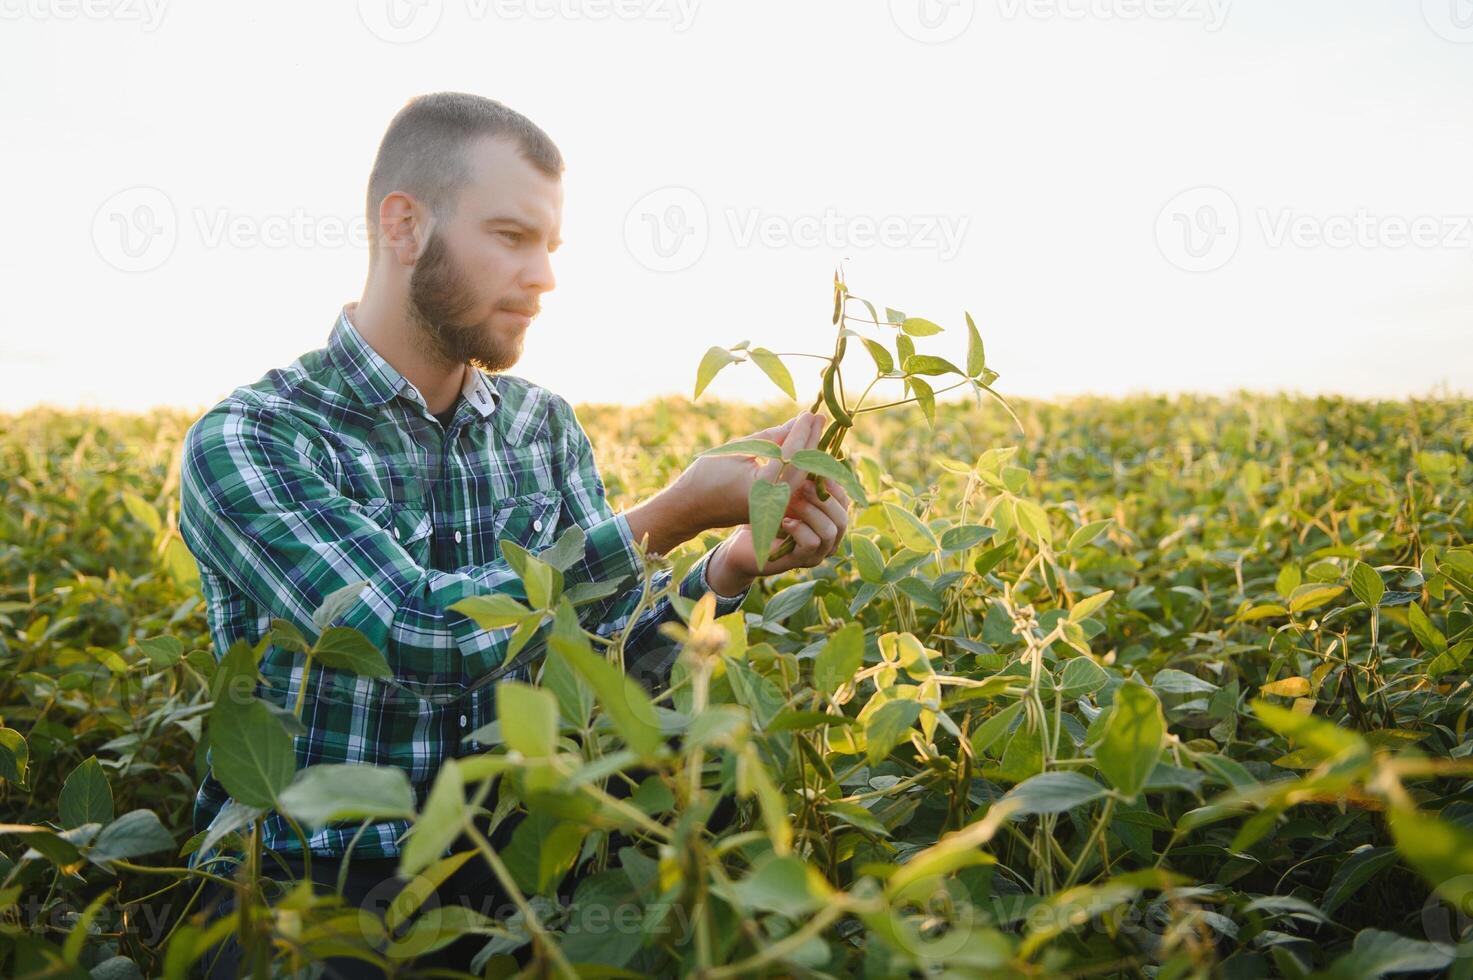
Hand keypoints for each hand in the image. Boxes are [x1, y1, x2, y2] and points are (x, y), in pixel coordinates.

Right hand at [669, 411, 828, 530]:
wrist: (689, 509)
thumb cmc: (705, 477)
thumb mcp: (737, 451)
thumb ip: (768, 439)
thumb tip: (794, 424)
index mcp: (762, 486)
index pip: (791, 453)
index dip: (801, 432)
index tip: (809, 413)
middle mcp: (773, 501)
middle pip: (802, 467)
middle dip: (811, 440)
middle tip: (819, 417)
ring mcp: (774, 509)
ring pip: (801, 477)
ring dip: (809, 453)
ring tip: (814, 430)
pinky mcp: (772, 511)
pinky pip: (793, 485)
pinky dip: (800, 466)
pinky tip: (805, 449)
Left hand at [708, 473, 851, 588]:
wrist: (742, 544)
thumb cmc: (763, 514)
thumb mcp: (782, 485)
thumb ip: (797, 463)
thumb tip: (810, 421)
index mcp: (827, 517)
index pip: (843, 498)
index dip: (833, 481)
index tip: (817, 465)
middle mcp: (828, 536)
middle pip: (844, 515)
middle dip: (825, 497)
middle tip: (806, 483)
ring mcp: (817, 552)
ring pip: (832, 530)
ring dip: (813, 511)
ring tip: (794, 500)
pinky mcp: (800, 561)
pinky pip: (812, 543)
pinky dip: (800, 529)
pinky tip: (785, 521)